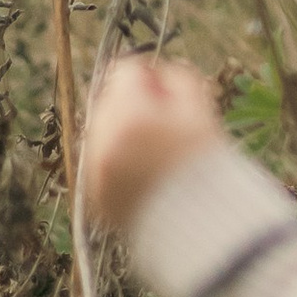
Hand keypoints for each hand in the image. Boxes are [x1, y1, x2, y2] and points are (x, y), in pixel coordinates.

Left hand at [83, 55, 223, 233]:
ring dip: (122, 133)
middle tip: (163, 124)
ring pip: (102, 132)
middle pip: (109, 101)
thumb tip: (156, 71)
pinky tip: (145, 174)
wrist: (197, 224)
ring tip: (154, 153)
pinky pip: (100, 164)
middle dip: (133, 105)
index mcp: (130, 115)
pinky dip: (117, 162)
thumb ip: (176, 78)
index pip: (125, 71)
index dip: (149, 76)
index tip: (165, 91)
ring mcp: (95, 169)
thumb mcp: (199, 109)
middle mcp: (104, 140)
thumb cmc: (203, 163)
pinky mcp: (93, 196)